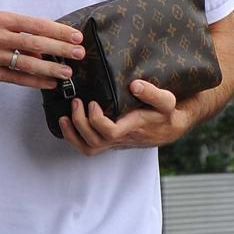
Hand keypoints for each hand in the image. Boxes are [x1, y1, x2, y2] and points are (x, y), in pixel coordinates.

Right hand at [0, 11, 83, 89]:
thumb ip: (17, 30)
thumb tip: (41, 46)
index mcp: (2, 19)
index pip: (37, 24)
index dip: (58, 31)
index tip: (75, 36)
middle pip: (36, 43)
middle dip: (60, 49)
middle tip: (79, 53)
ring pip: (27, 63)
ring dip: (50, 69)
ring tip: (67, 72)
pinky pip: (15, 78)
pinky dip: (34, 82)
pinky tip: (48, 84)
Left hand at [58, 80, 190, 155]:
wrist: (169, 128)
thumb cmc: (166, 113)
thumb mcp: (166, 100)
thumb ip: (152, 93)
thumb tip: (134, 85)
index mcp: (133, 127)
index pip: (110, 132)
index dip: (97, 120)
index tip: (93, 103)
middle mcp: (121, 138)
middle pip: (94, 142)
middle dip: (80, 123)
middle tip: (76, 102)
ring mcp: (114, 142)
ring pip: (89, 148)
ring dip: (72, 134)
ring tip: (64, 116)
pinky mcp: (110, 141)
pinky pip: (88, 147)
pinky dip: (74, 138)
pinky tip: (67, 123)